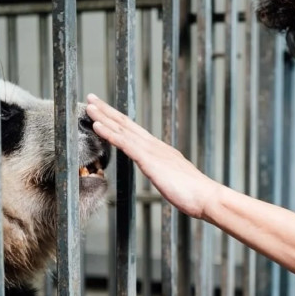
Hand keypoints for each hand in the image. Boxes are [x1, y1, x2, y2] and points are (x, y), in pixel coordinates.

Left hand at [86, 94, 220, 218]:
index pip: (135, 132)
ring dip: (104, 116)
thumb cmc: (193, 194)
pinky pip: (125, 143)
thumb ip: (165, 174)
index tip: (105, 111)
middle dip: (107, 110)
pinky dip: (109, 133)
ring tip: (88, 105)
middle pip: (127, 124)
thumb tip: (162, 175)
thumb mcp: (174, 180)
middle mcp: (155, 145)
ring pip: (123, 129)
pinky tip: (97, 125)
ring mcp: (152, 151)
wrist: (206, 197)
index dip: (118, 120)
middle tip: (91, 98)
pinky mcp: (149, 160)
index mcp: (160, 150)